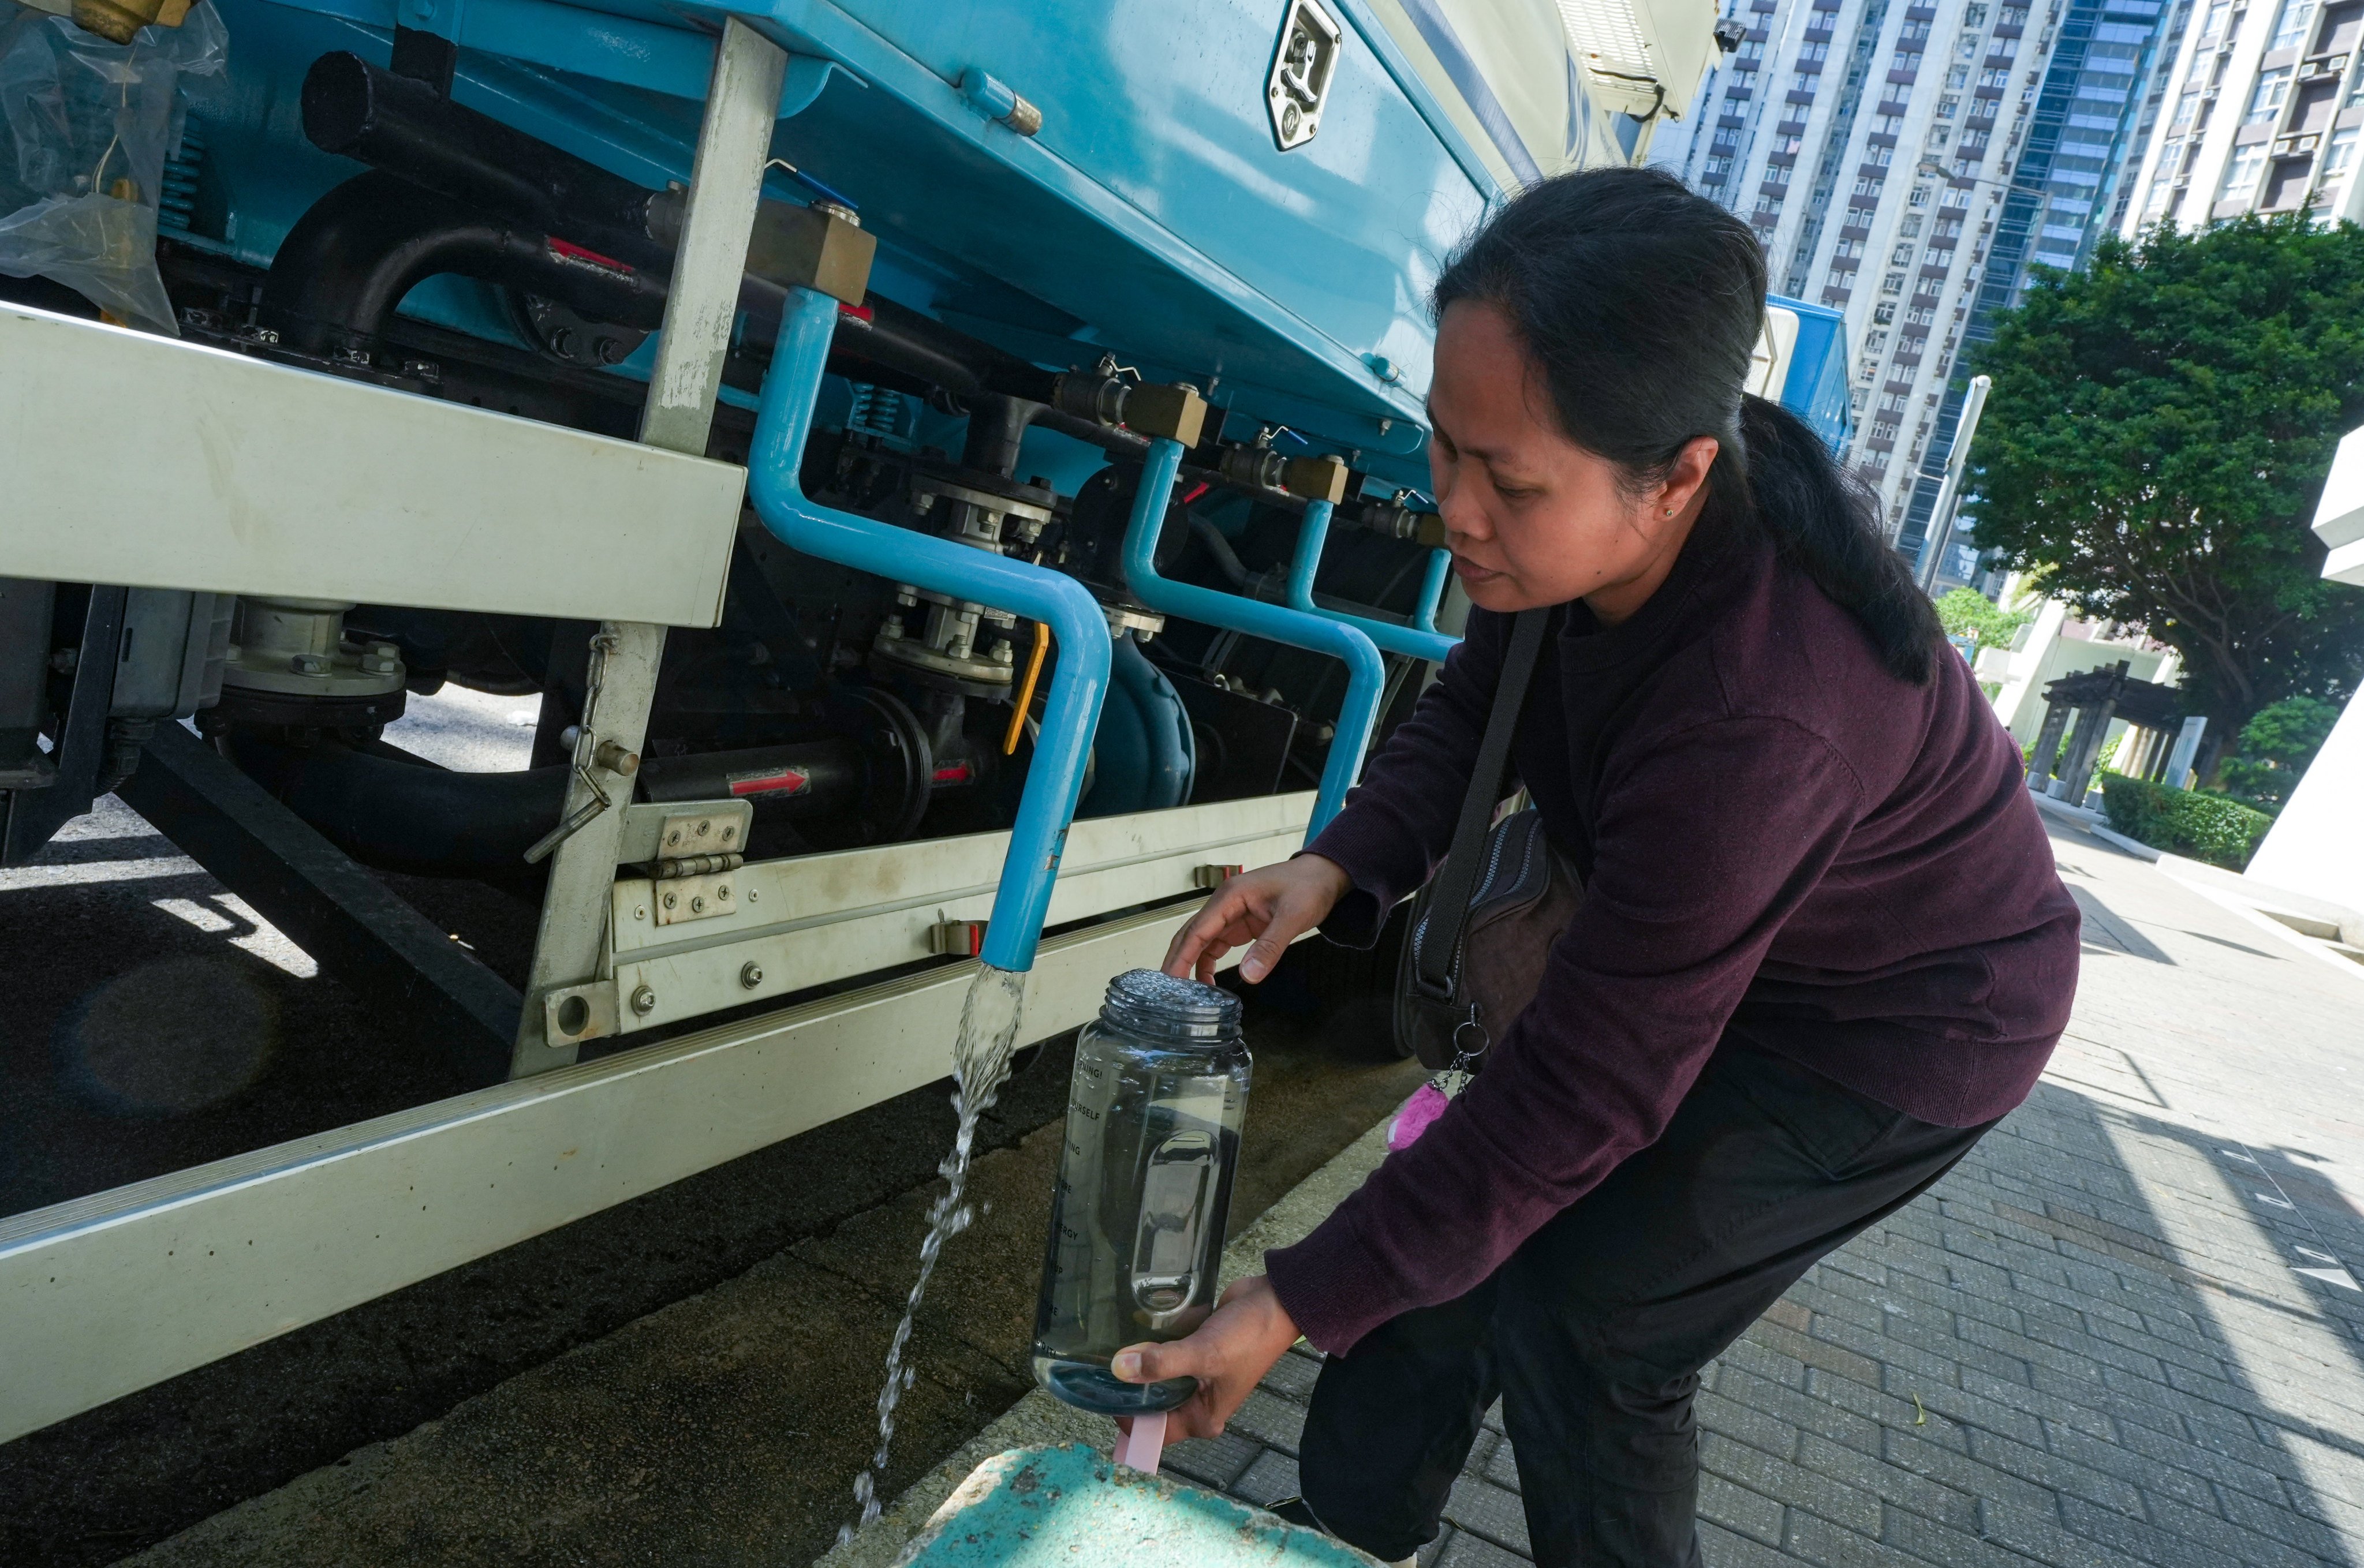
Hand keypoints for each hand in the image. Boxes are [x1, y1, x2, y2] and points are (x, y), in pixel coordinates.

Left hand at [1112, 1275, 1300, 1440]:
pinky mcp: (1192, 1352)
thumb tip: (1119, 1369)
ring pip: (1154, 1379)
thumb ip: (1161, 1364)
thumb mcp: (1205, 1354)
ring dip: (1136, 1366)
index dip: (1126, 1418)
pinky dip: (1148, 1347)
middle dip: (1128, 1389)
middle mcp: (1196, 1403)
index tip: (1101, 1393)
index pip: (1151, 1432)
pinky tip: (1129, 1331)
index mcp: (1202, 1419)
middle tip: (1098, 1367)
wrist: (1276, 1300)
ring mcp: (1194, 1377)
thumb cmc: (1247, 1337)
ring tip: (1108, 1348)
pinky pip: (1162, 1356)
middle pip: (1149, 1405)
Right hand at [1164, 856, 1351, 983]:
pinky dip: (1208, 963)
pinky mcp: (1240, 923)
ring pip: (1201, 942)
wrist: (1324, 875)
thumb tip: (1248, 976)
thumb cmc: (1309, 886)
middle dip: (1178, 962)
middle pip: (1191, 935)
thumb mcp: (1293, 917)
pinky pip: (1216, 944)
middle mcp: (1225, 903)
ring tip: (1189, 994)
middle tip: (1169, 994)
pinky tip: (1209, 982)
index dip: (1181, 957)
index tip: (1170, 981)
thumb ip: (1270, 947)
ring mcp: (1231, 913)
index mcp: (1230, 896)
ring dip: (1192, 965)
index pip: (1196, 931)